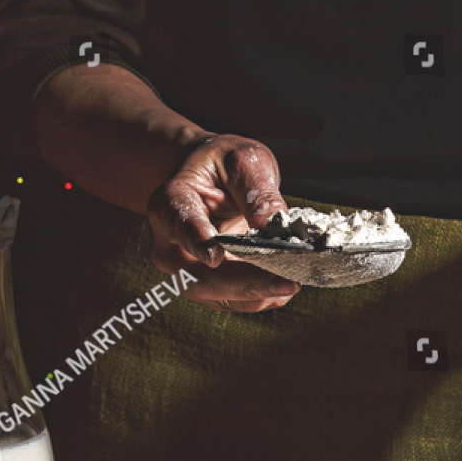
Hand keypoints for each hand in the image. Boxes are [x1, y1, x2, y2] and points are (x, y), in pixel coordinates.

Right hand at [147, 134, 300, 312]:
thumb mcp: (244, 160)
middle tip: (286, 282)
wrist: (213, 180)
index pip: (179, 223)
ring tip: (291, 284)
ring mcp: (185, 268)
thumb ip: (256, 188)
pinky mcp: (206, 283)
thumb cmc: (226, 166)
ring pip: (214, 294)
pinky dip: (258, 297)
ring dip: (255, 295)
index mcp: (170, 202)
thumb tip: (270, 220)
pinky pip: (229, 300)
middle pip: (196, 274)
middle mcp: (170, 241)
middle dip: (243, 283)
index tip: (216, 254)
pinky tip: (283, 289)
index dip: (196, 241)